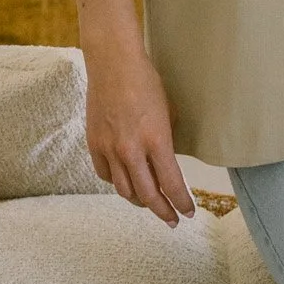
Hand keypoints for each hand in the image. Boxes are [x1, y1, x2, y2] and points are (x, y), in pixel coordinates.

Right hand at [82, 36, 196, 224]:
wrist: (113, 63)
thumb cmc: (146, 82)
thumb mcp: (168, 113)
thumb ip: (166, 142)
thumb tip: (166, 162)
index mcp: (156, 140)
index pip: (172, 185)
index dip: (182, 203)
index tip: (188, 212)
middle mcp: (132, 150)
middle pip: (148, 196)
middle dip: (163, 211)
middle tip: (172, 220)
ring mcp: (110, 148)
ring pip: (124, 190)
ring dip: (140, 202)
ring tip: (150, 205)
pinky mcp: (94, 143)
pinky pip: (106, 175)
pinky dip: (118, 183)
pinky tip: (126, 182)